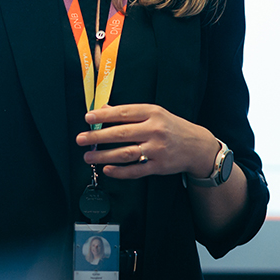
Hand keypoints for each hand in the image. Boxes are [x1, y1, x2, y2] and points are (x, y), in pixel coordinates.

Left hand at [75, 103, 220, 179]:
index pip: (123, 113)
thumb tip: (104, 108)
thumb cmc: (172, 127)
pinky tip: (107, 169)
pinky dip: (120, 171)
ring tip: (88, 157)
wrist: (198, 146)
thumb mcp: (155, 114)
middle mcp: (155, 130)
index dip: (103, 116)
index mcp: (152, 113)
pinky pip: (136, 170)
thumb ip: (130, 112)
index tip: (88, 118)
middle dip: (97, 137)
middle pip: (121, 133)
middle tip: (81, 139)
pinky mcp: (159, 166)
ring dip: (104, 156)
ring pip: (125, 153)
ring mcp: (157, 149)